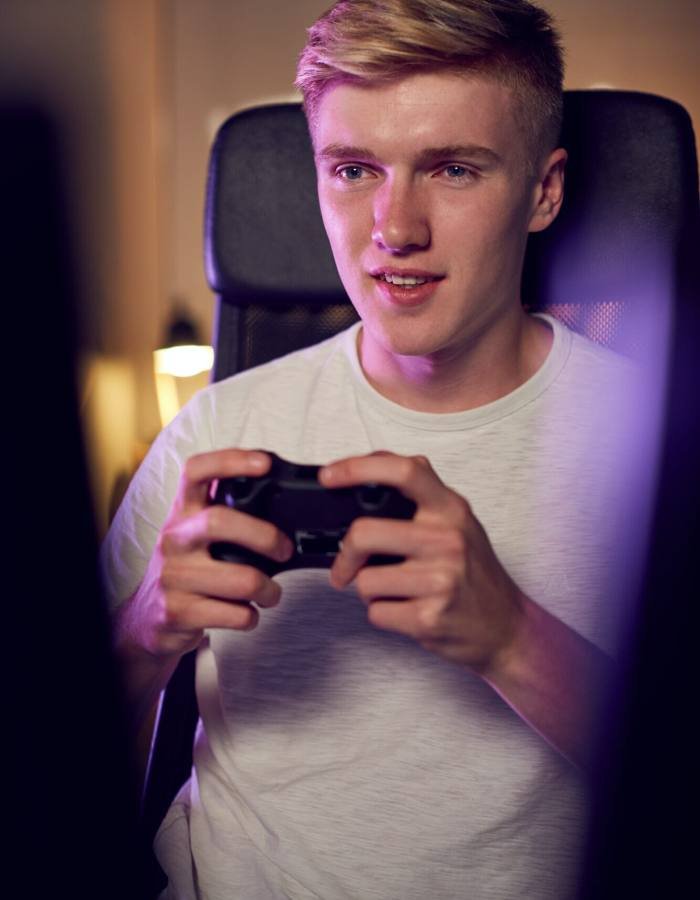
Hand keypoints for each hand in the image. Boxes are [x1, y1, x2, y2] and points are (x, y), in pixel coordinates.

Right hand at [119, 449, 292, 661]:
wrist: (147, 620)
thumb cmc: (186, 571)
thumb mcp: (197, 537)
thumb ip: (229, 517)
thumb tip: (285, 510)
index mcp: (182, 513)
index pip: (196, 471)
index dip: (230, 460)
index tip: (265, 463)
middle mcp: (174, 539)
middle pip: (219, 521)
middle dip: (264, 536)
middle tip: (284, 550)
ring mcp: (173, 576)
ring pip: (240, 579)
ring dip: (268, 590)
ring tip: (270, 593)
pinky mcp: (178, 612)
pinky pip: (235, 614)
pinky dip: (252, 616)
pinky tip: (247, 613)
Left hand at [319, 451, 524, 675]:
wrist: (506, 628)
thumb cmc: (474, 573)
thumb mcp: (458, 522)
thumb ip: (422, 497)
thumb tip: (365, 476)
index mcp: (451, 509)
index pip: (403, 470)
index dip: (357, 467)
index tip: (329, 475)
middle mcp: (448, 539)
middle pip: (364, 533)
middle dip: (346, 555)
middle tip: (345, 566)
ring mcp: (440, 580)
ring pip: (365, 580)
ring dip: (370, 590)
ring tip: (397, 591)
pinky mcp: (429, 618)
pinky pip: (376, 612)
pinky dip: (383, 614)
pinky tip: (408, 610)